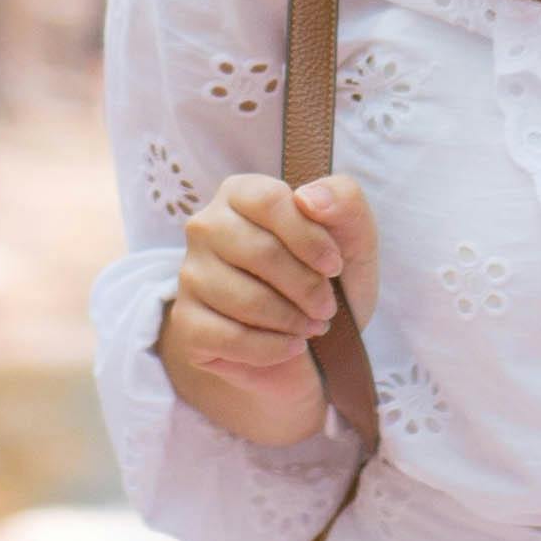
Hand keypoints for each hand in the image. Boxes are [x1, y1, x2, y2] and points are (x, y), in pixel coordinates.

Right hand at [156, 170, 374, 451]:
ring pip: (246, 299)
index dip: (309, 238)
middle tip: (327, 307)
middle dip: (306, 287)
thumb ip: (343, 200)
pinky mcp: (187, 322)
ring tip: (311, 326)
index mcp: (241, 193)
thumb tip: (308, 198)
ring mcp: (190, 275)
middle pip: (259, 252)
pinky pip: (230, 338)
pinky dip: (272, 348)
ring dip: (292, 320)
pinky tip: (292, 346)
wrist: (315, 343)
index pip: (269, 202)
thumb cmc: (329, 277)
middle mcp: (206, 227)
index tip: (335, 267)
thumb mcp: (353, 236)